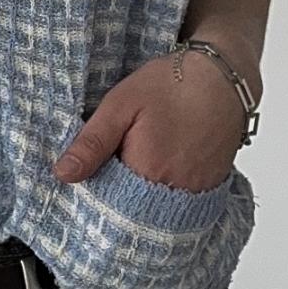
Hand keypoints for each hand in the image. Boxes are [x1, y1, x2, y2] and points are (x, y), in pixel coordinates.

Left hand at [52, 49, 251, 193]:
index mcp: (143, 172)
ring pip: (156, 211)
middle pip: (132, 213)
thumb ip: (92, 142)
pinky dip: (165, 196)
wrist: (223, 75)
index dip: (95, 192)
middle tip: (116, 168)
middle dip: (118, 198)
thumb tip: (64, 174)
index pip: (106, 204)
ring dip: (141, 199)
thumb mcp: (121, 104)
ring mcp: (194, 193)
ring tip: (139, 168)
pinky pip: (180, 206)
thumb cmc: (172, 84)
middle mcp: (171, 191)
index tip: (91, 178)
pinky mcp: (209, 188)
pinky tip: (161, 172)